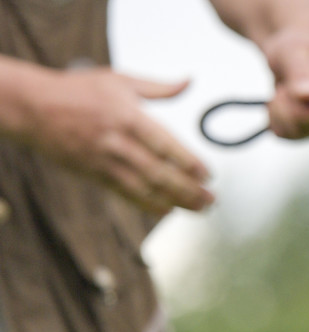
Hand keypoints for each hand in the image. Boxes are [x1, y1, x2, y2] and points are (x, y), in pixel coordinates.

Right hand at [23, 67, 212, 216]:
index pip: (165, 144)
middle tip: (211, 199)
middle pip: (159, 172)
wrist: (32, 107)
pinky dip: (149, 204)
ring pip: (146, 187)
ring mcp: (105, 161)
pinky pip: (127, 194)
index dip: (189, 162)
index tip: (208, 174)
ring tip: (198, 209)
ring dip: (175, 201)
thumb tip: (189, 81)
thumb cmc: (77, 91)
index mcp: (127, 116)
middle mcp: (118, 142)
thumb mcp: (119, 80)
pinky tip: (167, 210)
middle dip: (188, 189)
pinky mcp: (95, 174)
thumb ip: (159, 87)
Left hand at [261, 29, 308, 138]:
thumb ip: (302, 70)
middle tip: (283, 87)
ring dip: (278, 112)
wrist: (290, 57)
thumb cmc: (297, 50)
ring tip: (281, 91)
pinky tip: (278, 103)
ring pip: (294, 133)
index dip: (308, 108)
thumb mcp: (294, 51)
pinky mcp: (302, 132)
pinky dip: (273, 118)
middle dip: (287, 107)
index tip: (289, 91)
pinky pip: (283, 135)